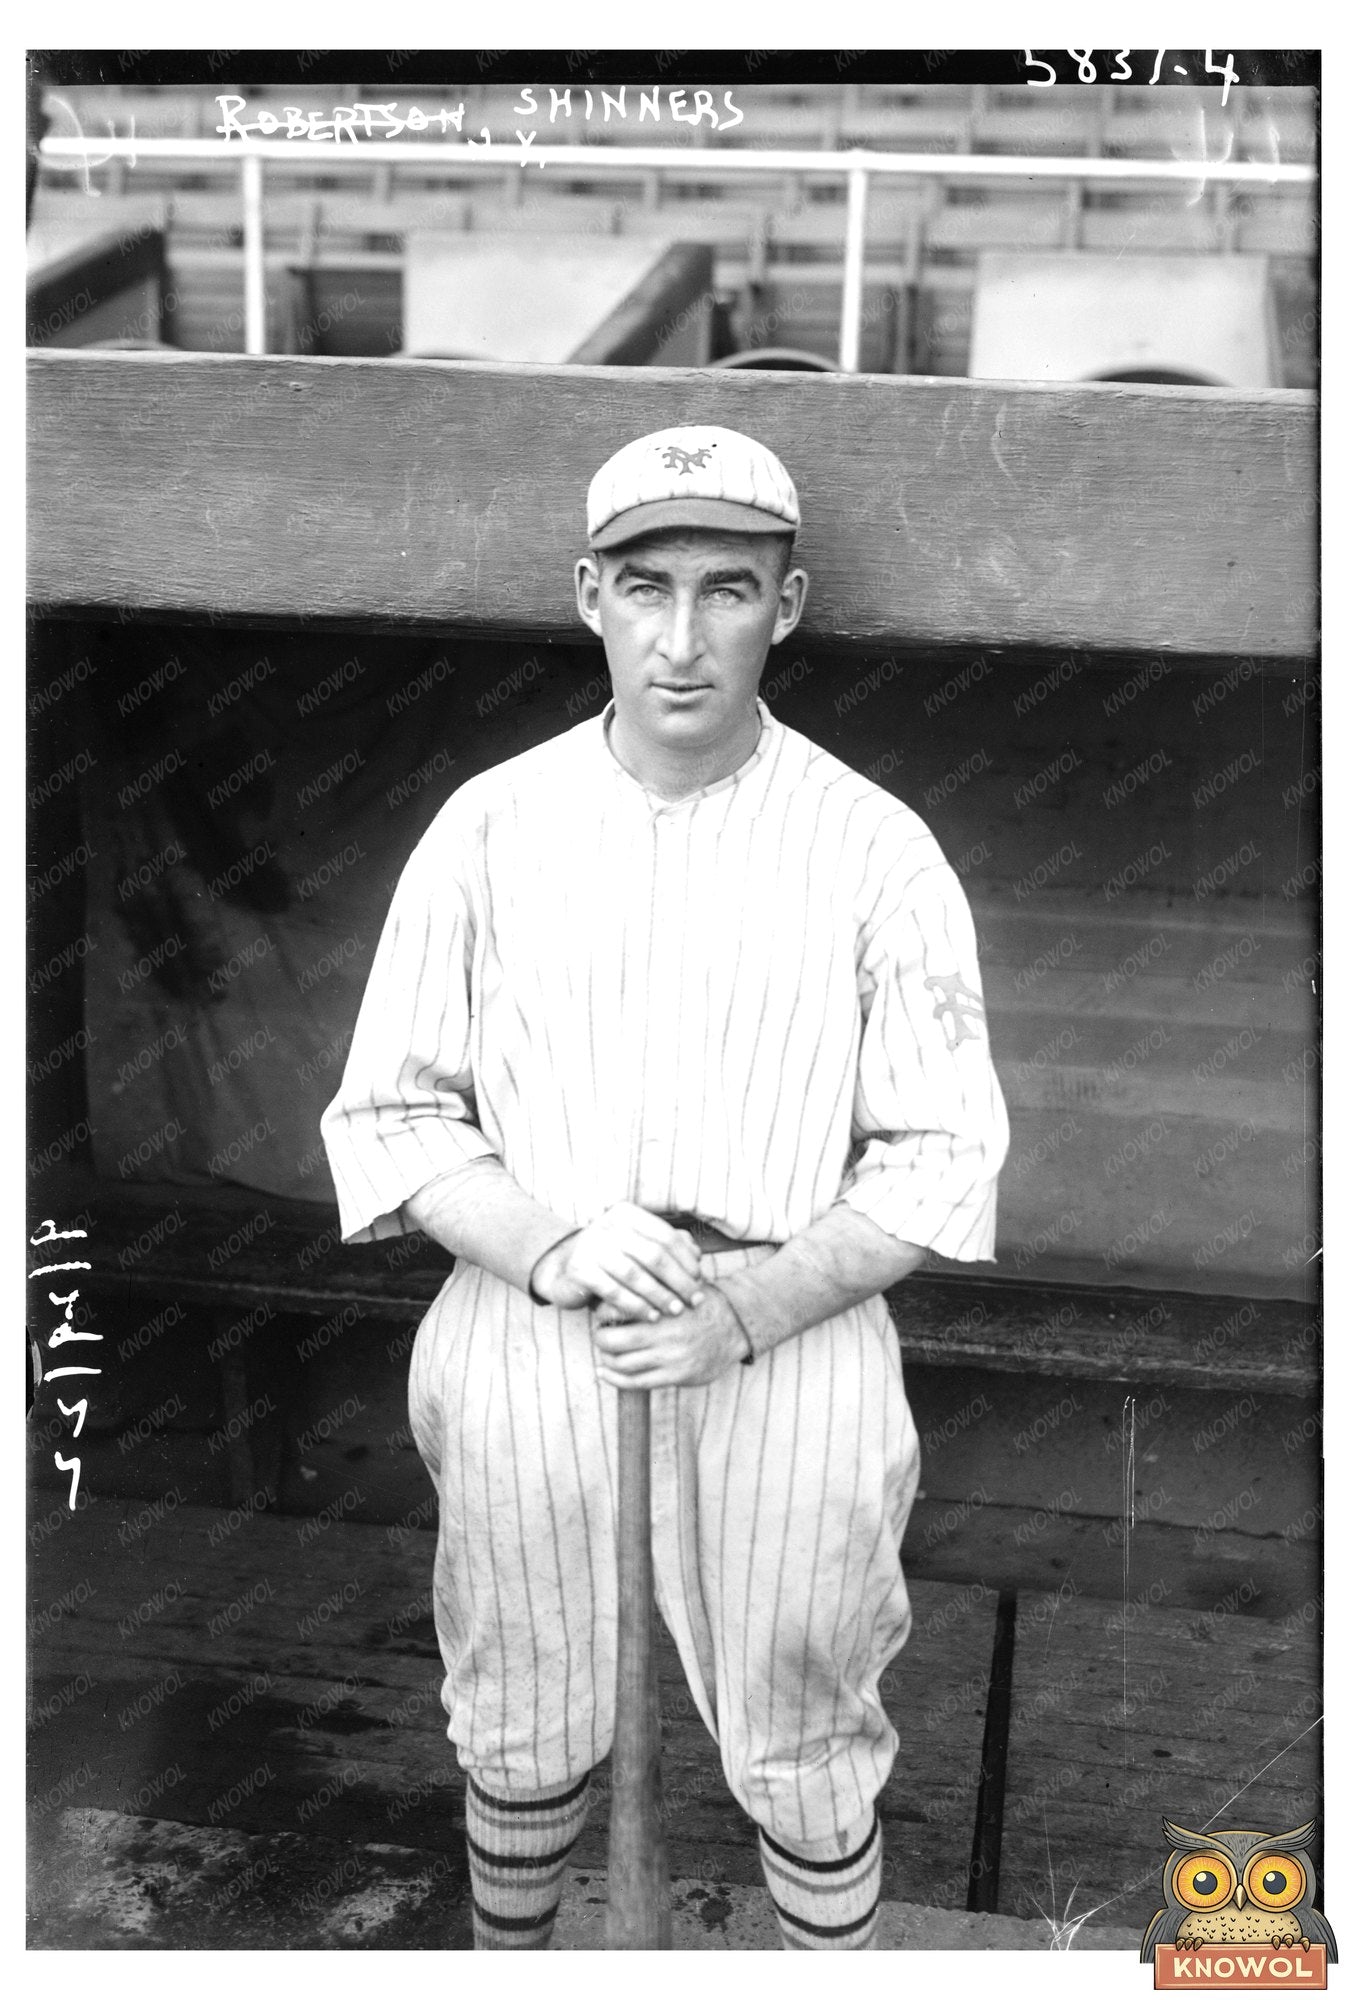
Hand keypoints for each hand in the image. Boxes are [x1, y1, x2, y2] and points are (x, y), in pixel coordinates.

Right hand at [531, 1202, 704, 1319]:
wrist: (567, 1270)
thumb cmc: (614, 1259)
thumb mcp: (639, 1248)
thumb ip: (668, 1247)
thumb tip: (698, 1255)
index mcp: (626, 1214)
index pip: (665, 1236)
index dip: (686, 1259)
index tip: (700, 1279)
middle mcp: (607, 1224)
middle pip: (654, 1255)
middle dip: (678, 1280)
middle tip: (694, 1299)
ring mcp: (591, 1245)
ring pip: (636, 1274)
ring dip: (660, 1295)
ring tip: (676, 1310)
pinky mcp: (580, 1269)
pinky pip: (615, 1291)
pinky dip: (637, 1306)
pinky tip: (651, 1316)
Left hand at [591, 1285, 747, 1389]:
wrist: (735, 1328)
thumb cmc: (702, 1303)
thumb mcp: (681, 1281)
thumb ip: (657, 1276)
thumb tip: (627, 1265)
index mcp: (662, 1305)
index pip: (616, 1309)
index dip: (601, 1312)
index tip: (600, 1313)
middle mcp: (663, 1332)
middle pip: (612, 1340)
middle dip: (600, 1338)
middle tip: (601, 1334)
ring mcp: (669, 1356)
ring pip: (621, 1363)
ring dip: (607, 1359)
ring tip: (606, 1353)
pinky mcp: (675, 1376)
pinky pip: (635, 1382)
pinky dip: (614, 1379)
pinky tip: (604, 1373)